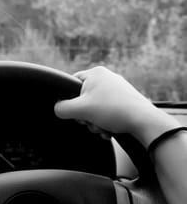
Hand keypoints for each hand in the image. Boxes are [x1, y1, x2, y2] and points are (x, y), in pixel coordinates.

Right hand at [54, 66, 179, 146]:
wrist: (145, 122)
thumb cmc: (114, 110)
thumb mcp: (80, 109)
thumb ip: (62, 108)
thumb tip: (57, 109)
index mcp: (95, 73)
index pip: (71, 84)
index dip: (69, 100)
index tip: (75, 111)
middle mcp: (107, 78)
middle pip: (83, 98)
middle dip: (85, 115)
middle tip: (90, 122)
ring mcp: (118, 89)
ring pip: (96, 107)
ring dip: (95, 122)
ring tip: (102, 128)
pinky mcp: (126, 101)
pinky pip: (108, 111)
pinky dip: (106, 122)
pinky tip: (109, 130)